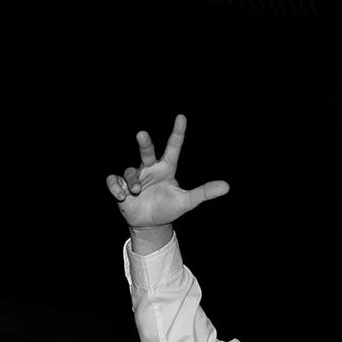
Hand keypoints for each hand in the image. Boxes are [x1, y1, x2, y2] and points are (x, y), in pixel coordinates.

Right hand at [105, 114, 228, 240]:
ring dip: (132, 180)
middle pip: (147, 151)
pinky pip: (114, 181)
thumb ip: (204, 192)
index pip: (173, 147)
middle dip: (144, 142)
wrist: (150, 224)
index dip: (178, 133)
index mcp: (166, 168)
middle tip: (142, 134)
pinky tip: (122, 195)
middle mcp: (150, 168)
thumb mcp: (187, 201)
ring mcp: (135, 177)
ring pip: (130, 170)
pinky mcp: (121, 187)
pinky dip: (116, 187)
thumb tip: (227, 186)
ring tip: (135, 191)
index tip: (181, 117)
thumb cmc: (168, 208)